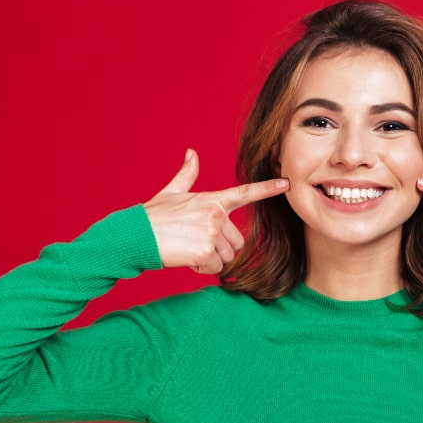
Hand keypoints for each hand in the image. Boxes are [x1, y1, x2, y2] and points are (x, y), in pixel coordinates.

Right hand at [143, 149, 288, 272]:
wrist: (136, 235)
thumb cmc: (153, 216)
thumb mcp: (171, 193)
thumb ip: (187, 175)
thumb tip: (192, 153)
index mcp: (212, 200)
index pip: (246, 193)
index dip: (268, 188)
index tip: (286, 183)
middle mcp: (216, 214)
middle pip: (236, 241)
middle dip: (219, 247)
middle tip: (195, 241)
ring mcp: (212, 233)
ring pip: (226, 256)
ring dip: (210, 259)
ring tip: (188, 248)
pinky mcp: (206, 251)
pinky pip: (216, 267)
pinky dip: (202, 268)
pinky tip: (186, 258)